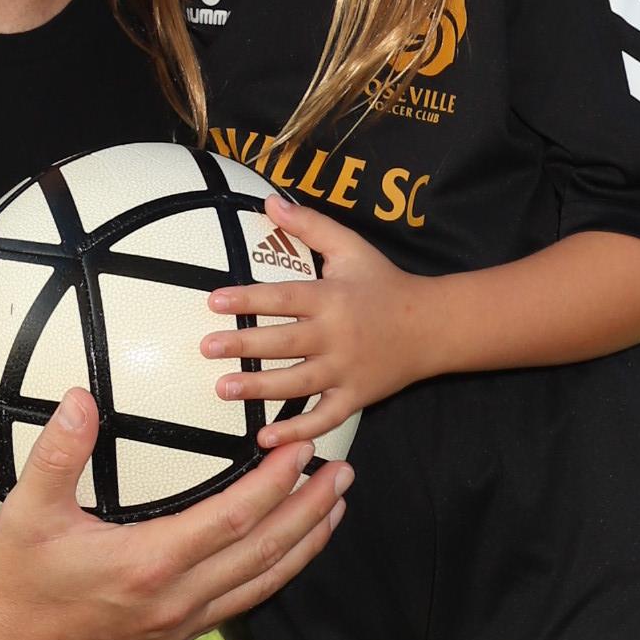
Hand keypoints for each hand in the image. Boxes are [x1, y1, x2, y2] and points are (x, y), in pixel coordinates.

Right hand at [0, 389, 348, 639]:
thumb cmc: (8, 583)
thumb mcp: (24, 512)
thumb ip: (58, 452)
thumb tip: (82, 396)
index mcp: (148, 564)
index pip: (235, 517)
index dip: (277, 482)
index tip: (304, 448)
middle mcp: (176, 600)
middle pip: (266, 552)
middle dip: (310, 511)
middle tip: (344, 473)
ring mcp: (179, 625)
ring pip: (262, 584)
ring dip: (304, 545)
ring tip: (334, 510)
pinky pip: (240, 604)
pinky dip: (273, 573)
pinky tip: (285, 553)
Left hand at [203, 202, 436, 435]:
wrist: (432, 326)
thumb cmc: (384, 284)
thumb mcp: (351, 248)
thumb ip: (310, 226)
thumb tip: (270, 201)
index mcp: (332, 298)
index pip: (285, 297)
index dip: (249, 299)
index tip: (214, 301)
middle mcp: (337, 336)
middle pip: (285, 343)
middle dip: (244, 346)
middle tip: (207, 348)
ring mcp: (346, 371)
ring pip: (298, 384)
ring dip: (260, 388)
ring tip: (223, 389)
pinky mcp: (355, 397)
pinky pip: (324, 417)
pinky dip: (297, 430)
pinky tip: (265, 438)